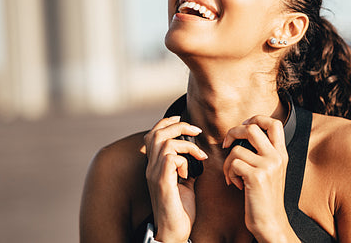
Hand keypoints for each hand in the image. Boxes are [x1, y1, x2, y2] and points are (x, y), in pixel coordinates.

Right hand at [144, 116, 207, 241]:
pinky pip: (170, 158)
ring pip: (164, 142)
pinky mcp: (162, 183)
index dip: (166, 122)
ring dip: (186, 144)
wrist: (173, 232)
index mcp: (155, 165)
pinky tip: (190, 173)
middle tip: (196, 131)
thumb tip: (196, 157)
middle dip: (179, 126)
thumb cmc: (180, 210)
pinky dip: (184, 160)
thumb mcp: (185, 183)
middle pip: (158, 133)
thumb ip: (186, 168)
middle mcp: (151, 167)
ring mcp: (155, 174)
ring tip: (199, 156)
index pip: (153, 134)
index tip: (181, 119)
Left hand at [222, 115, 294, 240]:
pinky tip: (237, 185)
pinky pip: (233, 164)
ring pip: (236, 150)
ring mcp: (268, 166)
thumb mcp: (271, 171)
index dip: (256, 118)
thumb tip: (243, 134)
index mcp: (281, 154)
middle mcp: (277, 157)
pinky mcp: (256, 177)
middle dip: (233, 132)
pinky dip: (229, 174)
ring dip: (228, 163)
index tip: (243, 126)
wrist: (271, 223)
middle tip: (227, 144)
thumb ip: (263, 153)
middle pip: (251, 128)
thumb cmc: (265, 198)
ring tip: (233, 176)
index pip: (274, 123)